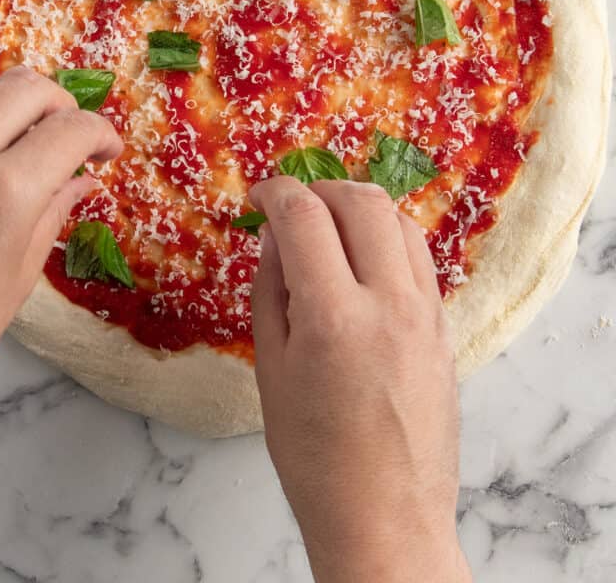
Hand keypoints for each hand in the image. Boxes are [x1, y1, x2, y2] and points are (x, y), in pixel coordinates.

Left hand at [0, 67, 121, 475]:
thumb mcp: (14, 280)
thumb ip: (51, 217)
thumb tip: (79, 182)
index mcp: (4, 193)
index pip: (70, 130)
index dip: (101, 134)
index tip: (107, 152)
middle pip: (26, 88)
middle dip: (62, 104)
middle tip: (72, 138)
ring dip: (18, 108)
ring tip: (29, 146)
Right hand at [250, 178, 470, 582]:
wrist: (385, 517)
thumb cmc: (314, 455)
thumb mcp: (271, 369)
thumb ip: (271, 289)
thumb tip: (275, 232)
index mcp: (333, 317)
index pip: (304, 216)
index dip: (275, 192)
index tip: (259, 194)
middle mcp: (389, 303)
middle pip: (362, 201)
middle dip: (321, 188)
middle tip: (294, 205)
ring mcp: (426, 313)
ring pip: (400, 220)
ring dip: (360, 207)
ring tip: (330, 226)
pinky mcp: (445, 327)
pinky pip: (420, 257)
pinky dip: (389, 239)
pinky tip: (364, 261)